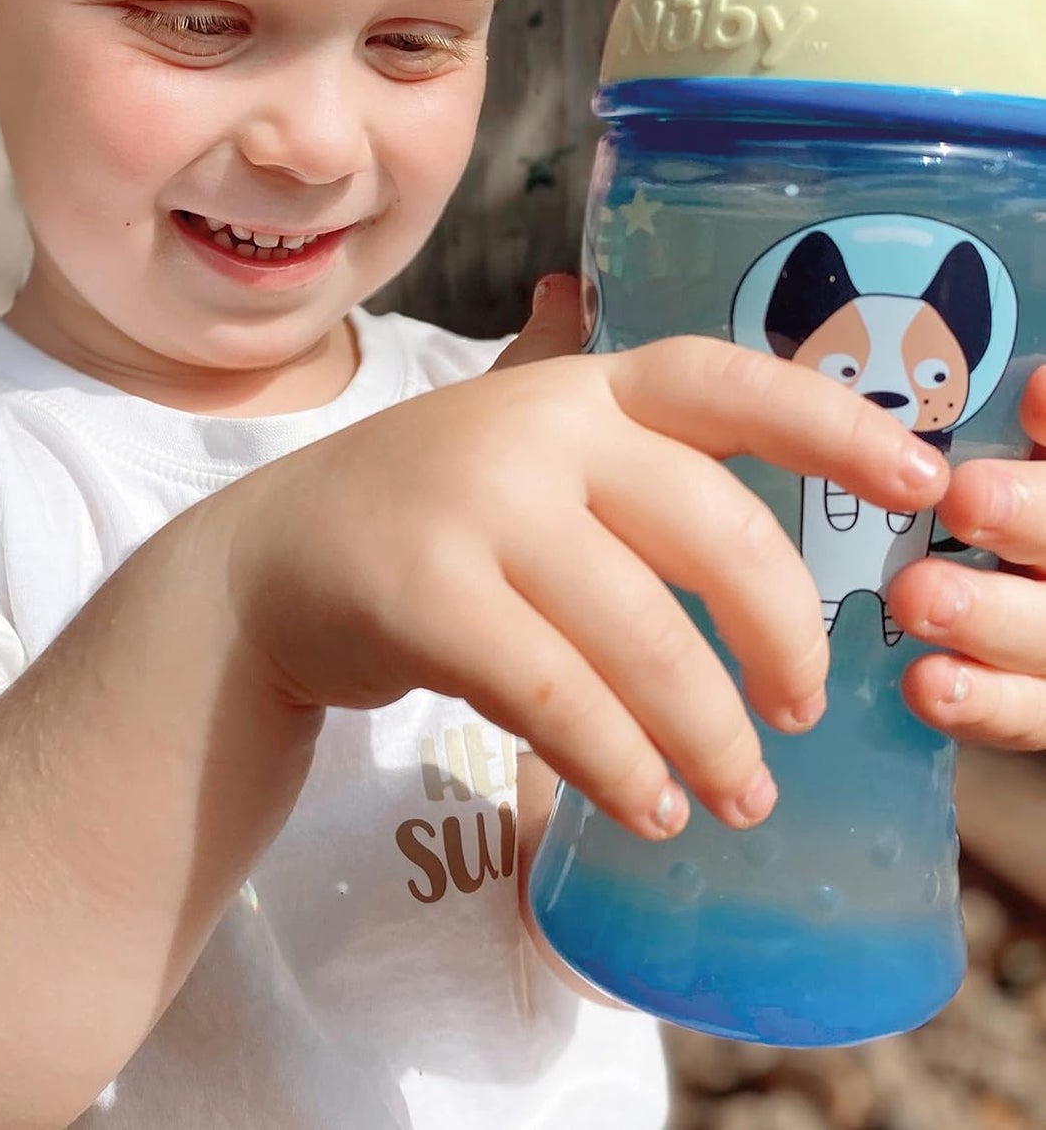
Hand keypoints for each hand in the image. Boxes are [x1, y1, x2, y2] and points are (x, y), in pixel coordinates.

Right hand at [227, 295, 948, 841]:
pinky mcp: (424, 593)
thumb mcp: (508, 438)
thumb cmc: (415, 509)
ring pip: (641, 634)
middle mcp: (536, 427)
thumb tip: (697, 393)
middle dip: (781, 637)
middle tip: (800, 714)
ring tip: (736, 794)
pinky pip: (558, 695)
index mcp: (577, 387)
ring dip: (708, 733)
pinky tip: (649, 807)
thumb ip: (600, 428)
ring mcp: (476, 504)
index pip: (725, 382)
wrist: (266, 564)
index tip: (924, 486)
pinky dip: (619, 762)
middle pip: (713, 531)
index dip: (833, 425)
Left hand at [888, 365, 1045, 750]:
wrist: (1021, 623)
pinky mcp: (1044, 710)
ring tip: (917, 594)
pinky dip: (980, 701)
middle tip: (967, 499)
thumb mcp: (1016, 475)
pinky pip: (1027, 716)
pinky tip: (926, 683)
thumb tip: (1037, 390)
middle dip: (1032, 519)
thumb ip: (1034, 436)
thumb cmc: (997, 524)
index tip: (1032, 398)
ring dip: (990, 618)